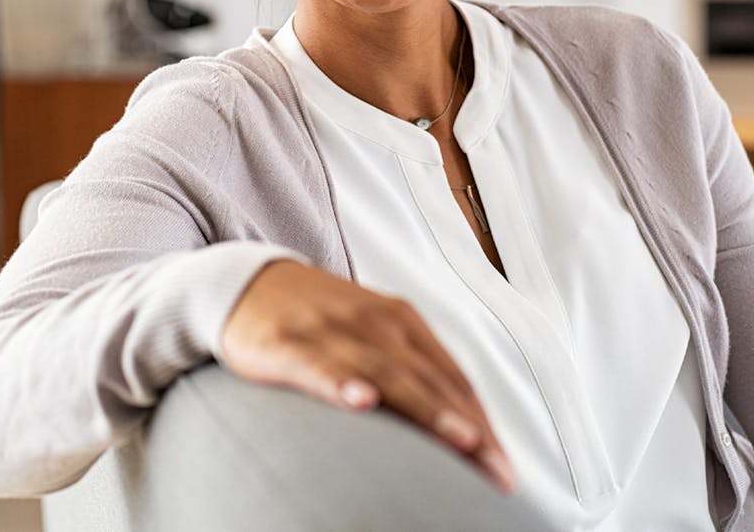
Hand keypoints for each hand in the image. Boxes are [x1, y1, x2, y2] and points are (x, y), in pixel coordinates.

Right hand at [220, 259, 515, 492]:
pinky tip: (361, 401)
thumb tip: (457, 428)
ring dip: (426, 408)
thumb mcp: (371, 337)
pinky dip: (341, 382)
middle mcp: (374, 321)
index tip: (505, 468)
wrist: (248, 282)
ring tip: (461, 439)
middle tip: (498, 470)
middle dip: (469, 426)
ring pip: (386, 373)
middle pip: (430, 379)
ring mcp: (332, 330)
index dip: (482, 421)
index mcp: (400, 321)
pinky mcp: (288, 343)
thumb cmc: (320, 320)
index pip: (451, 376)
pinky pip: (318, 366)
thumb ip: (409, 373)